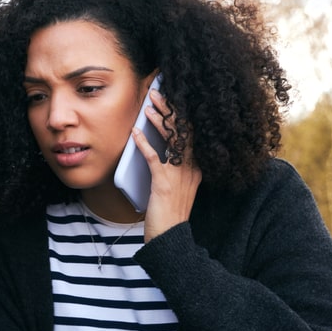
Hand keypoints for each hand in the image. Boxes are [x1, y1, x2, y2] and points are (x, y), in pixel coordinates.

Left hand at [133, 88, 201, 241]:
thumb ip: (172, 167)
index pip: (192, 134)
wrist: (170, 237)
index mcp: (197, 167)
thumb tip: (157, 147)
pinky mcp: (164, 183)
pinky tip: (135, 133)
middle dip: (172, 109)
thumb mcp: (177, 186)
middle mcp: (192, 168)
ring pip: (173, 140)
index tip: (174, 98)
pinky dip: (144, 144)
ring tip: (150, 105)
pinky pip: (154, 158)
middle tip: (159, 92)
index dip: (183, 114)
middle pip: (185, 131)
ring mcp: (180, 175)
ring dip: (160, 121)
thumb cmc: (169, 213)